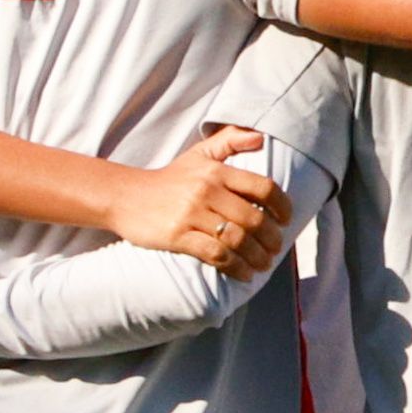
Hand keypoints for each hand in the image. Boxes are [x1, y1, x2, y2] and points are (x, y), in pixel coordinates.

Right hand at [101, 126, 281, 269]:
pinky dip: (236, 268)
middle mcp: (207, 190)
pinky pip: (216, 255)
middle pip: (254, 219)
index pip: (263, 188)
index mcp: (216, 171)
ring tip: (263, 265)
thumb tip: (260, 138)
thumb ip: (229, 140)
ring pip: (238, 240)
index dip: (282, 206)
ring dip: (257, 257)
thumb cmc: (169, 179)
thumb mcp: (198, 154)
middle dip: (272, 239)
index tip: (286, 221)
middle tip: (275, 249)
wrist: (125, 196)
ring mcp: (192, 214)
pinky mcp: (178, 236)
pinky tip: (244, 274)